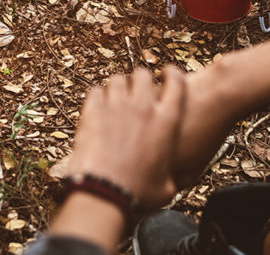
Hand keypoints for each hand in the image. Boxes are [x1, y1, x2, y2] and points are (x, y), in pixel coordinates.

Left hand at [66, 66, 185, 210]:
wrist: (105, 194)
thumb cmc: (138, 195)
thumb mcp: (166, 188)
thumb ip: (171, 175)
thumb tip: (172, 181)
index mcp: (167, 121)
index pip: (176, 82)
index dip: (173, 74)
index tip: (167, 74)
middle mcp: (143, 107)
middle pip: (143, 74)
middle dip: (140, 78)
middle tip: (137, 87)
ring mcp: (116, 107)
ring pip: (117, 80)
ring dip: (117, 86)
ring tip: (116, 95)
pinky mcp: (93, 112)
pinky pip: (95, 92)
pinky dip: (97, 96)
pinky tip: (98, 105)